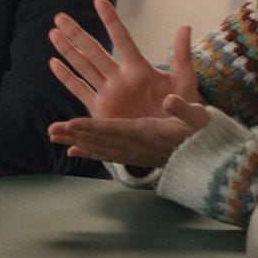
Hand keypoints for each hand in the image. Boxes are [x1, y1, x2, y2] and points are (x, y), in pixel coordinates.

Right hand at [48, 0, 197, 119]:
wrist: (174, 136)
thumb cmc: (183, 107)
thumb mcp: (185, 81)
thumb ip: (182, 56)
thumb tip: (185, 26)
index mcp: (140, 70)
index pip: (123, 40)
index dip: (110, 21)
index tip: (98, 0)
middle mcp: (121, 78)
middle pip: (94, 51)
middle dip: (77, 34)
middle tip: (59, 16)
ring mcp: (110, 93)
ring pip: (84, 66)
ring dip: (68, 50)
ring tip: (53, 33)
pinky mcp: (101, 110)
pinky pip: (80, 90)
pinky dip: (67, 78)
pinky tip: (54, 63)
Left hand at [48, 95, 211, 167]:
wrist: (206, 159)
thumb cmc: (201, 133)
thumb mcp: (197, 116)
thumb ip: (182, 107)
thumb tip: (169, 99)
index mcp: (147, 133)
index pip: (114, 129)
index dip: (92, 127)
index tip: (72, 123)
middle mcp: (135, 146)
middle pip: (100, 140)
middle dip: (75, 134)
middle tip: (52, 130)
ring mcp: (133, 154)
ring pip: (99, 147)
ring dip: (76, 142)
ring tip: (54, 136)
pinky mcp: (134, 157)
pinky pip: (107, 155)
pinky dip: (89, 152)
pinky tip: (74, 151)